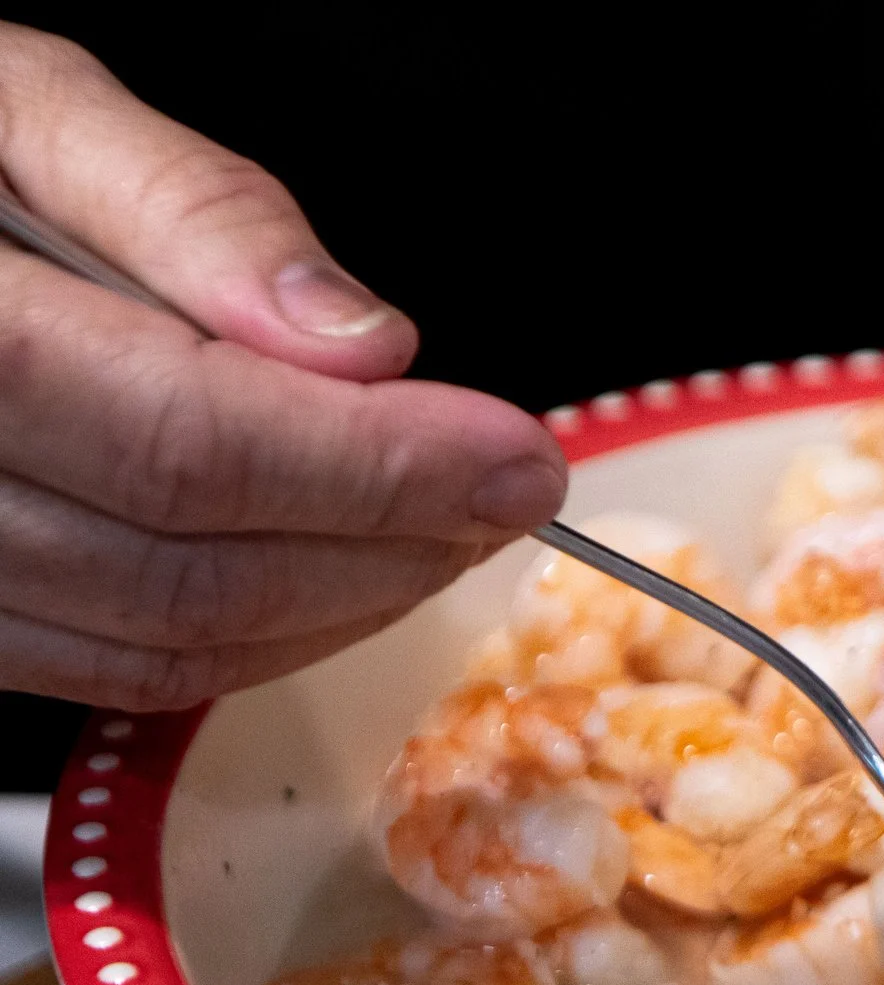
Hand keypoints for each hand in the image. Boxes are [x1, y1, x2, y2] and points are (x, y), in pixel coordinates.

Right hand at [0, 24, 566, 710]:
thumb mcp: (10, 99)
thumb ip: (186, 207)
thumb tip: (354, 341)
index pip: (185, 443)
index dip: (377, 467)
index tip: (515, 456)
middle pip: (186, 567)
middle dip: (389, 543)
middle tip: (505, 492)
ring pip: (162, 644)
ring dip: (341, 604)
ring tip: (444, 525)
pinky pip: (108, 669)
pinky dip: (252, 636)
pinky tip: (334, 566)